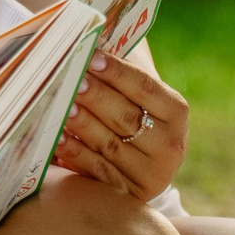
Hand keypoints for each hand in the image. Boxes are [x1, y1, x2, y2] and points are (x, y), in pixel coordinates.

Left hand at [55, 50, 186, 201]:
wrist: (141, 160)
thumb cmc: (132, 111)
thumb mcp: (137, 92)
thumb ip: (119, 70)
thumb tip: (91, 39)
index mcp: (177, 113)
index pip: (146, 87)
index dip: (118, 72)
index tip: (91, 56)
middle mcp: (170, 146)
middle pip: (127, 117)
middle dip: (96, 96)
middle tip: (71, 79)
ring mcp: (150, 175)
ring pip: (110, 145)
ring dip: (81, 124)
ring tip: (61, 104)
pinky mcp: (127, 195)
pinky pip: (97, 171)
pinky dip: (75, 153)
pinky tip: (58, 137)